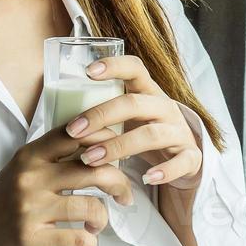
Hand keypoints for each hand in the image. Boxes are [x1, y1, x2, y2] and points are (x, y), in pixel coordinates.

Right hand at [0, 124, 136, 245]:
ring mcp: (30, 209)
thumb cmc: (4, 204)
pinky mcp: (32, 240)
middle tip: (124, 195)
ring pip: (91, 206)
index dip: (105, 140)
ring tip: (95, 223)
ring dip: (102, 218)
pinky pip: (80, 240)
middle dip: (119, 183)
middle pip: (94, 169)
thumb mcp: (23, 170)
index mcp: (30, 156)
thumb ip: (55, 156)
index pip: (76, 134)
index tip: (118, 154)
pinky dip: (90, 242)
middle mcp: (30, 178)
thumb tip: (104, 143)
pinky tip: (84, 239)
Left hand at [63, 55, 203, 190]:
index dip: (114, 66)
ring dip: (119, 146)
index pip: (135, 68)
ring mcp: (180, 132)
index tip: (88, 71)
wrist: (183, 164)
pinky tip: (145, 178)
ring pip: (152, 133)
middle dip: (101, 116)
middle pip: (135, 103)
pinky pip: (181, 161)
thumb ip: (102, 116)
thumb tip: (53, 117)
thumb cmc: (144, 139)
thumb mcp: (127, 122)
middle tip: (73, 132)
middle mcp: (165, 108)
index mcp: (148, 93)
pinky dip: (164, 170)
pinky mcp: (192, 157)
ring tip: (91, 160)